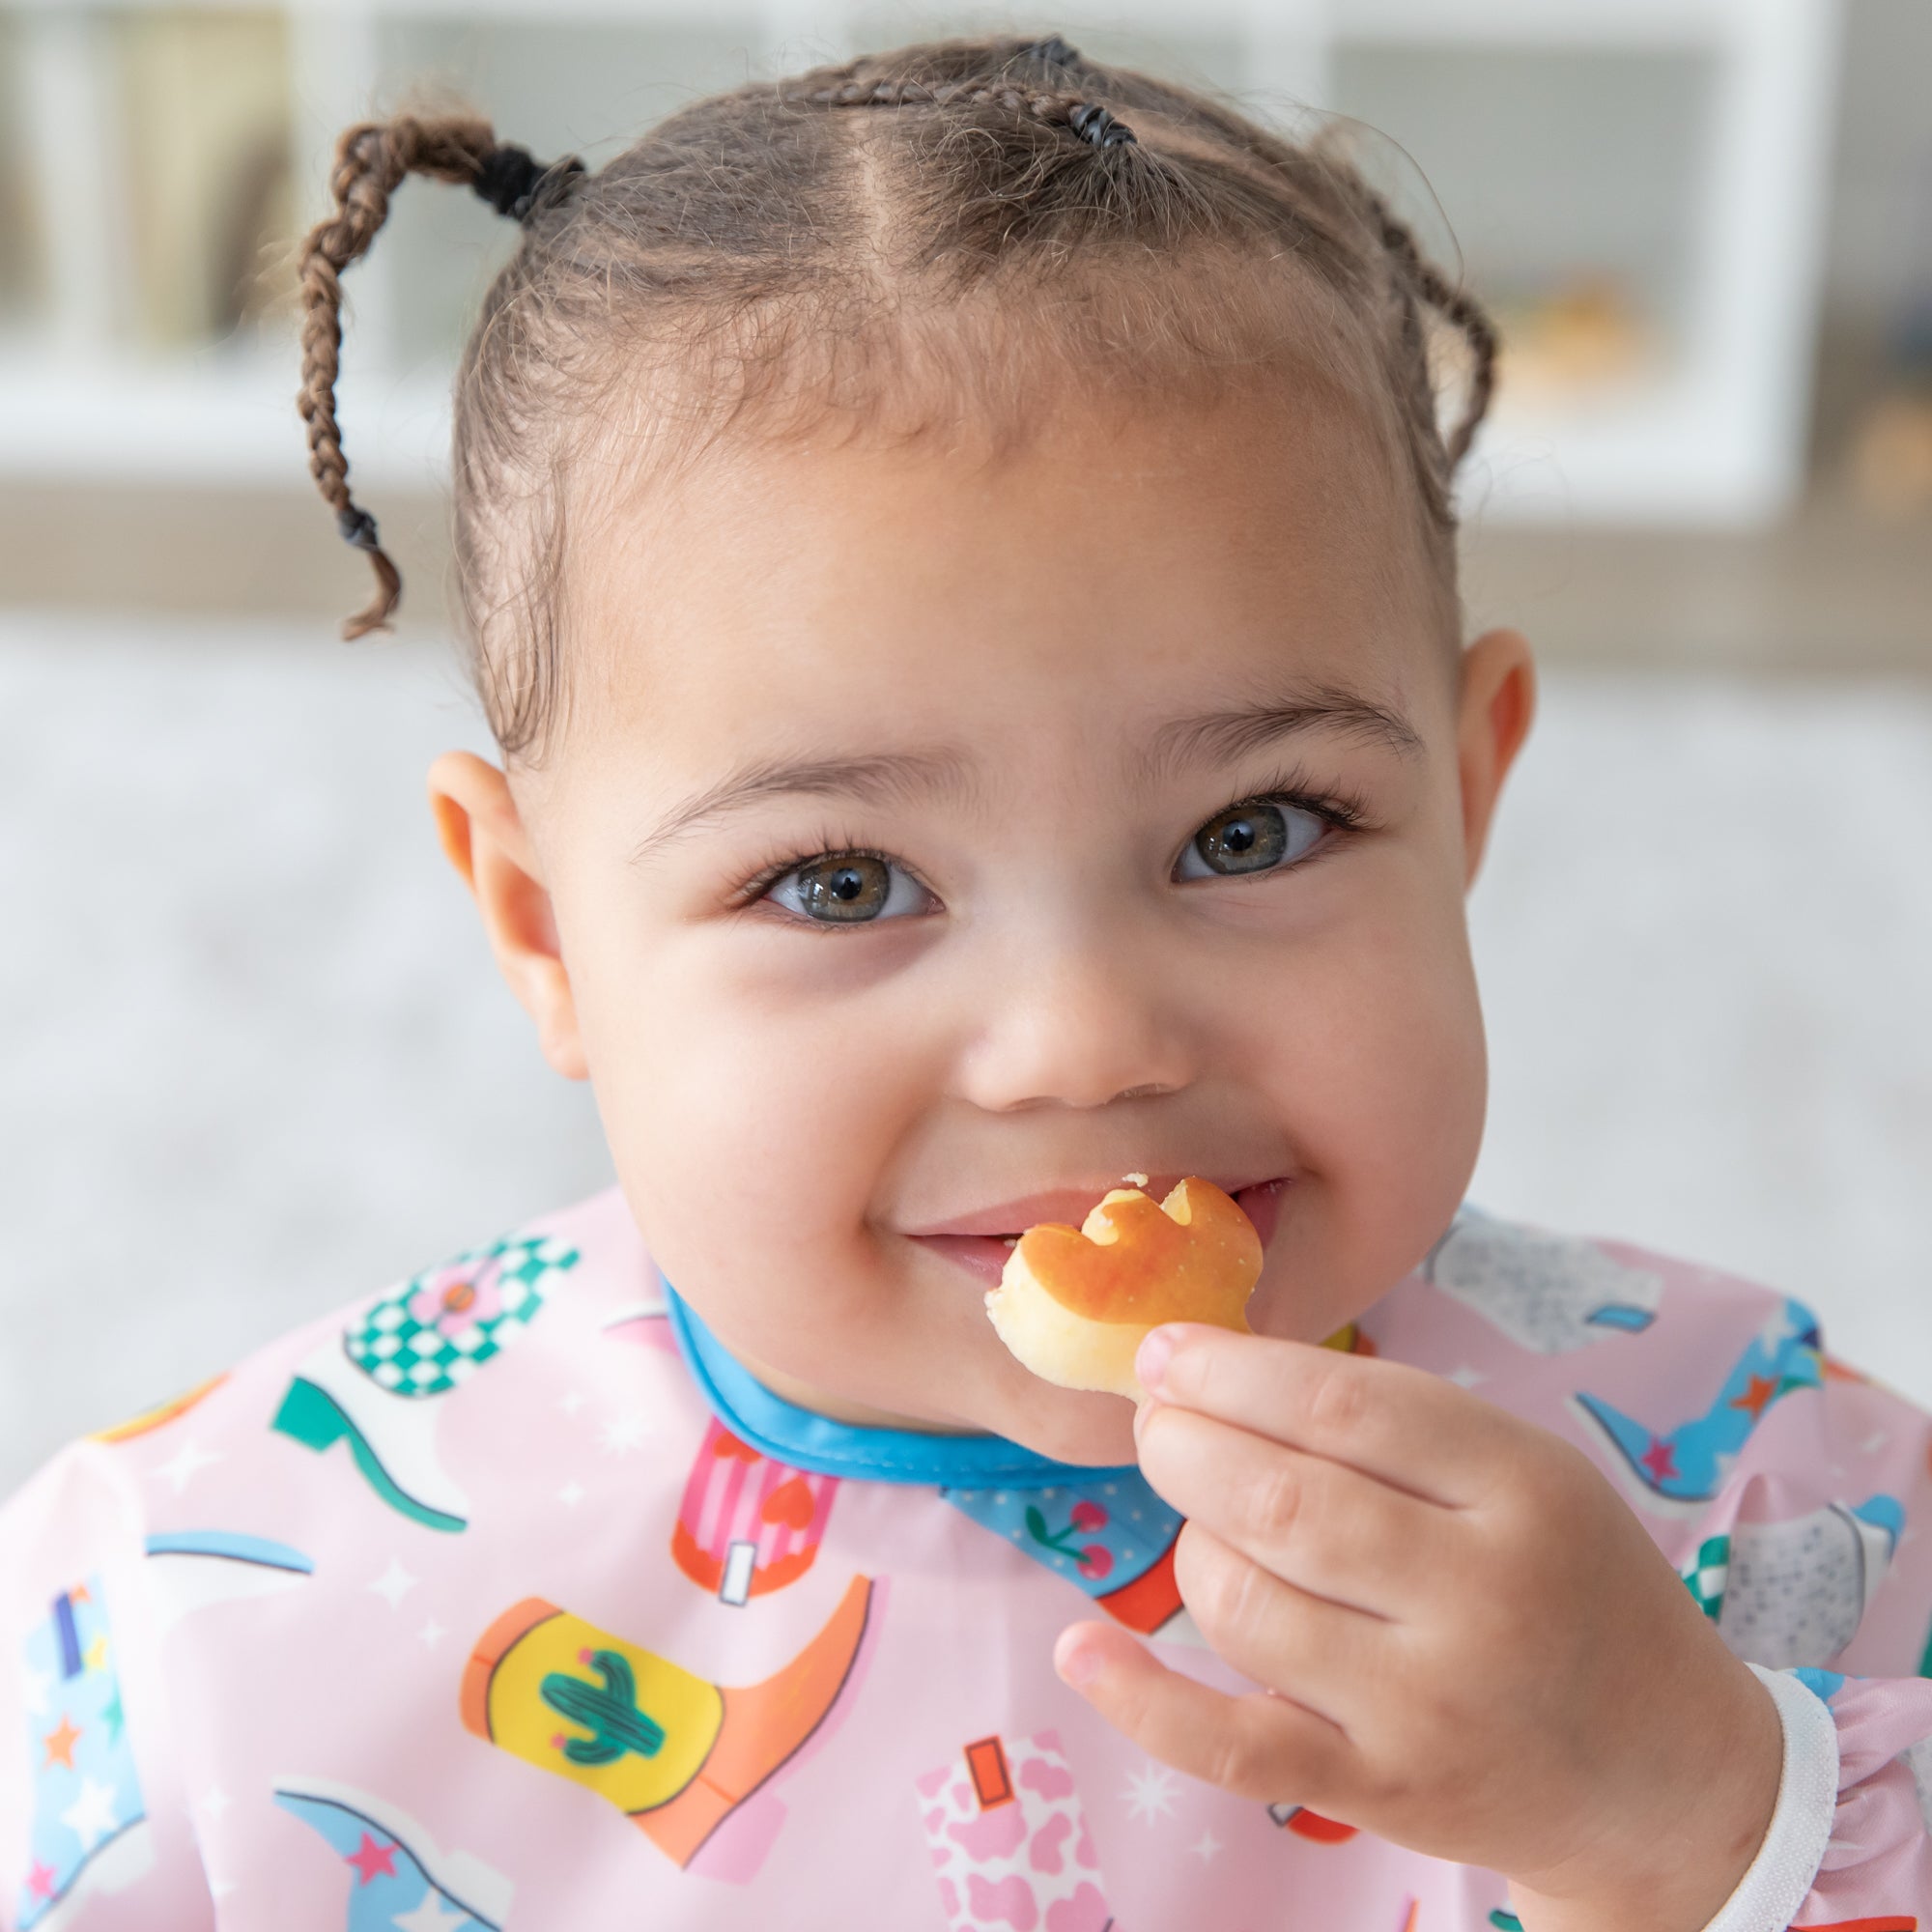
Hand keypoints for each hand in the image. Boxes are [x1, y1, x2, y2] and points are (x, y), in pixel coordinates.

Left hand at [1053, 1324, 1782, 1931]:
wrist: (1666, 1776)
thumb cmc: (1573, 1588)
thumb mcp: (1527, 1474)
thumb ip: (1392, 1422)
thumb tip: (1214, 1368)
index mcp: (1523, 1488)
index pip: (1340, 1404)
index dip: (1229, 1368)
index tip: (1162, 1352)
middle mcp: (1481, 1596)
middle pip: (1278, 1497)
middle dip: (1183, 1443)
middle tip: (1156, 1422)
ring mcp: (1427, 1706)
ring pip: (1241, 1600)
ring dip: (1191, 1545)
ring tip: (1208, 1523)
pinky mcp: (1382, 1791)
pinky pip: (1233, 1745)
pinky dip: (1143, 1698)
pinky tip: (1078, 1650)